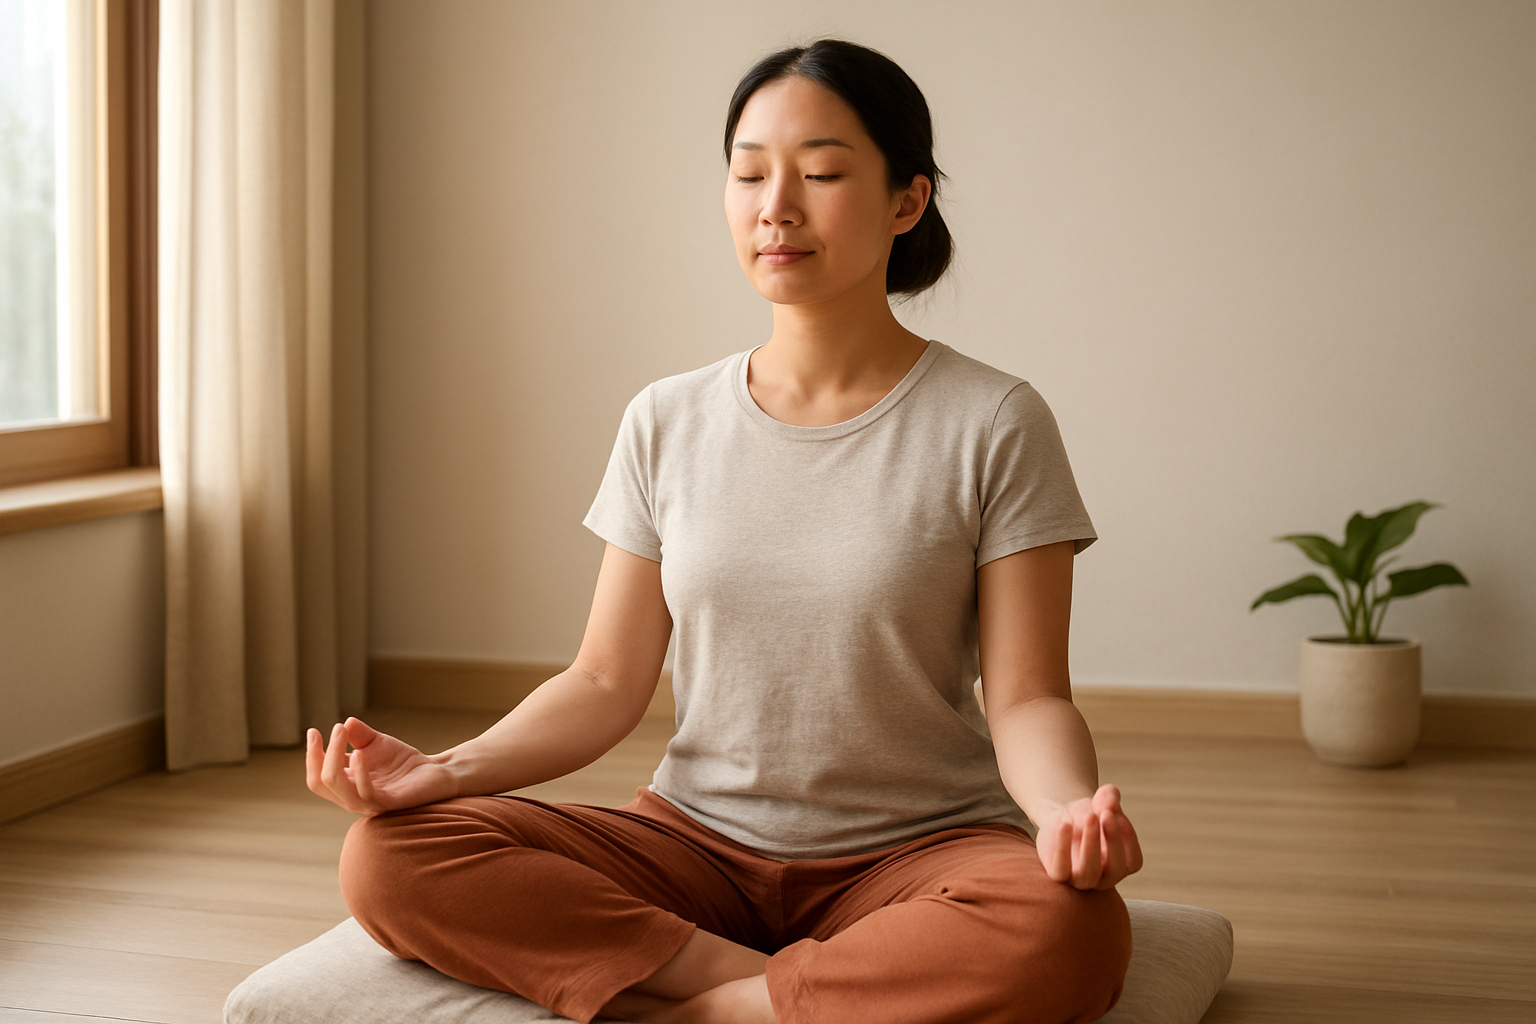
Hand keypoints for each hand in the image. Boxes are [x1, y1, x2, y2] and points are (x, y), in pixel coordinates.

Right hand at [305, 718, 458, 813]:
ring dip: (334, 759)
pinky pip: (366, 793)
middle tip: (335, 729)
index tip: (313, 731)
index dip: (312, 755)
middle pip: (321, 783)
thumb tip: (345, 723)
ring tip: (341, 733)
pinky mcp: (388, 803)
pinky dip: (360, 773)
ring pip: (338, 789)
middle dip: (320, 755)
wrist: (433, 772)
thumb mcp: (376, 743)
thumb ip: (359, 735)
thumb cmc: (401, 761)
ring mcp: (369, 803)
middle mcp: (352, 797)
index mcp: (346, 784)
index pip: (317, 776)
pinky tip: (359, 754)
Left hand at [1033, 784, 1142, 889]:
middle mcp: (1105, 878)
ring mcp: (1082, 880)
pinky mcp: (1058, 875)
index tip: (1118, 814)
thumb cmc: (1089, 816)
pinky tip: (1064, 824)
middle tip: (1107, 813)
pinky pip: (1060, 870)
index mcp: (1123, 866)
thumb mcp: (1101, 803)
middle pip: (1115, 869)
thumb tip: (1110, 795)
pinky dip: (1062, 848)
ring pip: (1088, 874)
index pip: (1133, 862)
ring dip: (1090, 845)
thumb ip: (1110, 799)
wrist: (1062, 820)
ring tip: (1089, 816)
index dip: (1128, 838)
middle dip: (1112, 840)